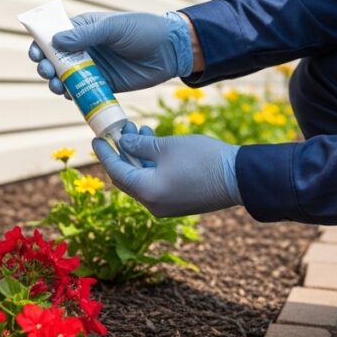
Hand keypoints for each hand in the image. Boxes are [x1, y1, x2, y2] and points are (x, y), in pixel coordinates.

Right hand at [28, 11, 192, 94]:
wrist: (171, 50)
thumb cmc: (144, 30)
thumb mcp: (115, 28)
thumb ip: (87, 35)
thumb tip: (55, 41)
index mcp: (85, 28)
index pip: (54, 35)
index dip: (40, 44)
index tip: (35, 53)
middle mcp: (86, 48)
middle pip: (56, 60)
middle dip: (47, 67)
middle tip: (48, 72)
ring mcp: (95, 68)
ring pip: (67, 78)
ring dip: (57, 83)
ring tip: (57, 86)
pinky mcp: (105, 85)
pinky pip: (84, 92)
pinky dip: (74, 96)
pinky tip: (70, 96)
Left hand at [92, 123, 240, 217]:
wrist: (239, 177)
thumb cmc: (202, 159)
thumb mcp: (167, 146)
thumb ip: (140, 145)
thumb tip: (123, 144)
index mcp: (146, 192)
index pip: (117, 172)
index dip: (105, 154)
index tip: (97, 139)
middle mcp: (153, 204)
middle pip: (128, 178)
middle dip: (123, 153)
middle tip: (122, 130)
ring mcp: (167, 206)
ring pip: (144, 180)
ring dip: (140, 157)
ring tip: (143, 131)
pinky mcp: (179, 203)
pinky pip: (157, 185)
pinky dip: (152, 167)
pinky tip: (156, 147)